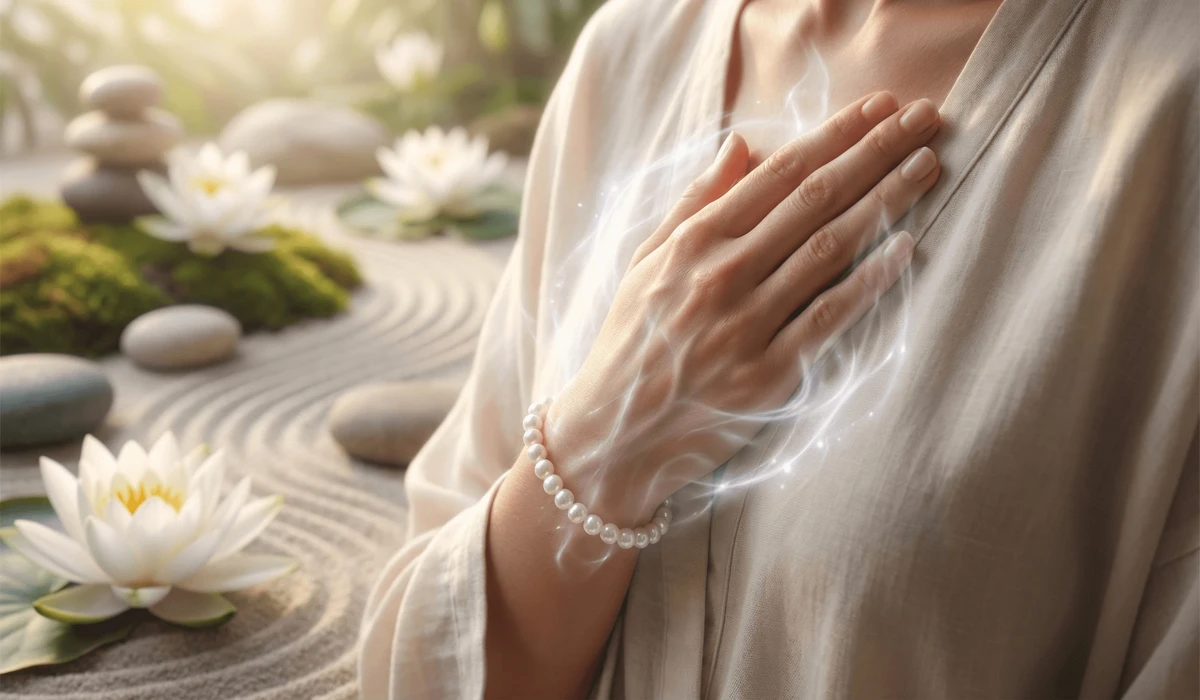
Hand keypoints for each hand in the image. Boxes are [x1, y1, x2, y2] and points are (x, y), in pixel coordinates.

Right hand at [545, 92, 940, 524]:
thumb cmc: (631, 342)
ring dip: (885, 202)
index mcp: (692, 242)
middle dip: (876, 152)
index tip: (880, 107)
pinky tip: (905, 249)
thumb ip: (693, 202)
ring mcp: (746, 325)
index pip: (778, 173)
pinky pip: (828, 319)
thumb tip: (741, 143)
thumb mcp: (645, 262)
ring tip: (927, 166)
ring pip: (829, 249)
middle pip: (814, 200)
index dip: (836, 135)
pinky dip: (868, 281)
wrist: (612, 436)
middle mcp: (722, 274)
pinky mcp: (768, 376)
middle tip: (924, 119)